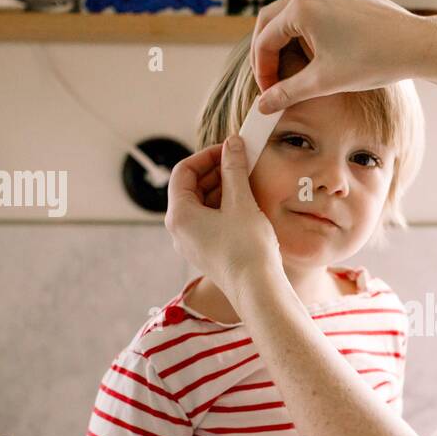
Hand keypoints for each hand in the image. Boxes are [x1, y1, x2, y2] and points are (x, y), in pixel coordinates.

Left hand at [164, 136, 280, 291]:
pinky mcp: (207, 253)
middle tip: (240, 162)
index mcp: (179, 215)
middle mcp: (179, 230)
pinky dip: (224, 207)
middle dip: (215, 172)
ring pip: (201, 205)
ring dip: (222, 189)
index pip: (183, 171)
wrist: (258, 290)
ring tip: (246, 181)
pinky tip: (246, 204)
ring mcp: (192, 243)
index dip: (206, 156)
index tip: (229, 150)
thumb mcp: (241, 202)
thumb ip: (234, 169)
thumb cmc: (247, 248)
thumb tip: (232, 144)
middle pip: (190, 188)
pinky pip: (209, 222)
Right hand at [249, 0, 436, 112]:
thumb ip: (289, 93)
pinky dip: (313, 31)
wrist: (418, 45)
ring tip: (297, 68)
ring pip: (298, 13)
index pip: (265, 39)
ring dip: (290, 40)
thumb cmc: (373, 61)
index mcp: (301, 9)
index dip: (262, 70)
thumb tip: (262, 106)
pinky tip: (326, 54)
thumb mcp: (324, 82)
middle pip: (274, 19)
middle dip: (268, 50)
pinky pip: (322, 10)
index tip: (269, 93)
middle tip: (271, 78)